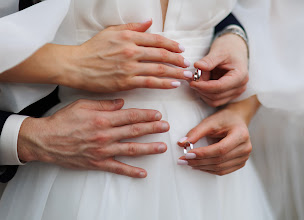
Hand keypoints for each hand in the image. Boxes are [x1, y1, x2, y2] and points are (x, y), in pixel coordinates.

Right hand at [17, 99, 169, 177]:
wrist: (45, 140)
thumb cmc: (63, 121)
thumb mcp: (83, 105)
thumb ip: (104, 104)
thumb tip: (122, 102)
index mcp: (103, 119)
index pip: (130, 116)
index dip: (146, 115)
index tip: (158, 114)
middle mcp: (105, 135)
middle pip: (135, 131)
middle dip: (153, 129)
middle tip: (166, 127)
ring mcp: (103, 151)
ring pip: (131, 149)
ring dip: (149, 148)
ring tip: (162, 147)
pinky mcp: (97, 163)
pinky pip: (117, 168)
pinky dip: (131, 171)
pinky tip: (143, 173)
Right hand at [60, 20, 192, 91]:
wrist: (77, 66)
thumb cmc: (92, 49)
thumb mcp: (110, 31)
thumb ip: (132, 27)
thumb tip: (149, 23)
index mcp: (128, 37)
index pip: (157, 40)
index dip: (172, 44)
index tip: (181, 49)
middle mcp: (131, 51)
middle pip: (161, 55)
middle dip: (178, 59)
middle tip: (187, 64)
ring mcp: (129, 67)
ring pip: (159, 69)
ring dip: (176, 72)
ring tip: (187, 75)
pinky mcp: (126, 82)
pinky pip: (150, 83)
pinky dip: (164, 84)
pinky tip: (174, 85)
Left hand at [177, 96, 259, 175]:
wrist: (236, 120)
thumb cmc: (224, 119)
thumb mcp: (209, 122)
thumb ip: (196, 132)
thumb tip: (181, 143)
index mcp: (241, 135)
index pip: (220, 149)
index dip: (203, 153)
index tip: (188, 154)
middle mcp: (245, 148)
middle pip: (220, 160)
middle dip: (199, 161)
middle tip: (183, 160)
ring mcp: (244, 157)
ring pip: (220, 168)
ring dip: (202, 167)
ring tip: (188, 163)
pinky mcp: (240, 163)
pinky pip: (223, 171)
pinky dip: (209, 169)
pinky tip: (198, 165)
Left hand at [191, 33, 248, 106]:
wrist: (234, 49)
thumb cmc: (228, 48)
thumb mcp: (218, 51)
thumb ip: (208, 60)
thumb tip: (197, 66)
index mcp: (240, 75)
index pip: (220, 87)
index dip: (204, 86)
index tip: (192, 82)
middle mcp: (240, 86)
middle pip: (216, 96)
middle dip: (201, 88)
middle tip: (192, 78)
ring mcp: (236, 92)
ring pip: (214, 101)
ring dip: (202, 92)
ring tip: (198, 78)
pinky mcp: (229, 95)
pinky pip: (214, 100)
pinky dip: (205, 93)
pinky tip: (201, 83)